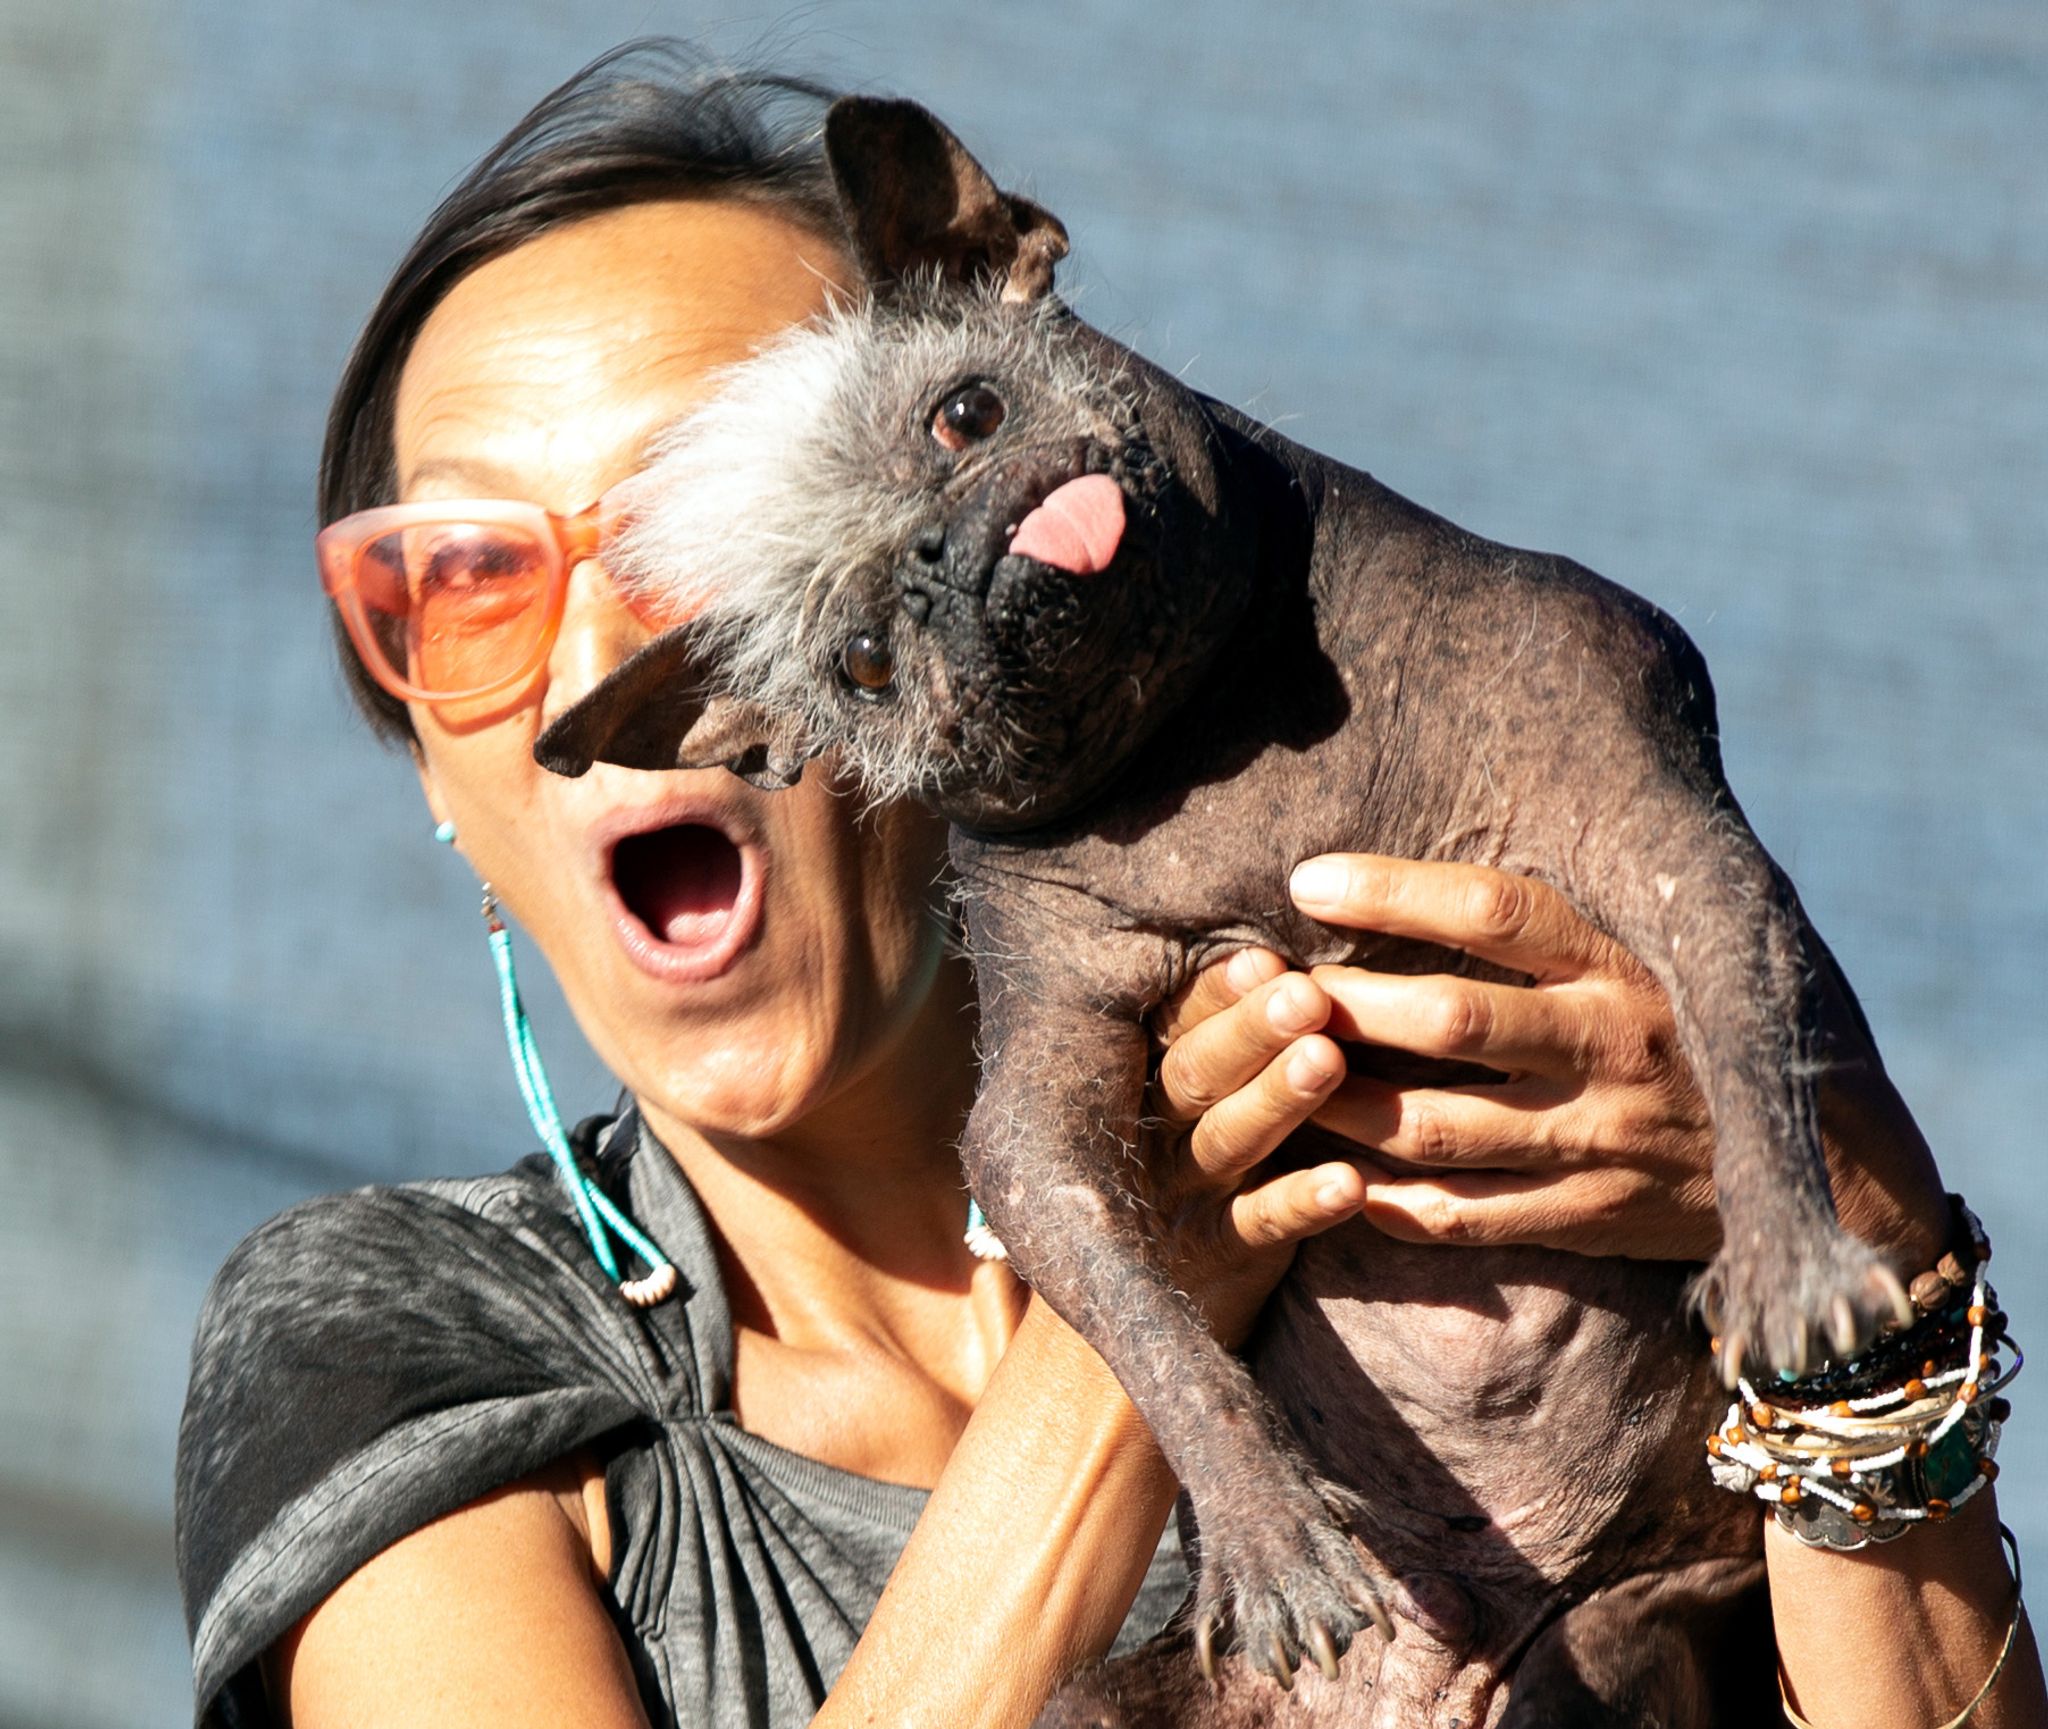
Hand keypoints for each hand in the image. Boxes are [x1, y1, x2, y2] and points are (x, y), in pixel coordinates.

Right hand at [1143, 950, 1368, 1345]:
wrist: (1154, 1304)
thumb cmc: (1204, 1160)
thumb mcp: (1203, 1090)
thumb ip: (1235, 1029)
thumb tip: (1304, 952)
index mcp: (1151, 1075)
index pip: (1178, 1024)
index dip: (1219, 993)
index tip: (1267, 961)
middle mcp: (1155, 1131)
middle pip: (1195, 1075)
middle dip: (1251, 1033)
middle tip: (1307, 997)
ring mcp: (1183, 1196)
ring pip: (1226, 1142)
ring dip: (1276, 1101)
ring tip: (1327, 1062)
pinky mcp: (1216, 1257)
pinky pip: (1259, 1225)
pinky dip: (1302, 1202)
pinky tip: (1351, 1183)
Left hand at [1279, 853, 1946, 1268]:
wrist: (1830, 1169)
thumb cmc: (1712, 1024)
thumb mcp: (1675, 941)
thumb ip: (1575, 909)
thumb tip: (1470, 821)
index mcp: (1626, 962)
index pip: (1495, 910)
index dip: (1393, 891)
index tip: (1306, 881)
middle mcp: (1613, 1045)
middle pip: (1450, 1020)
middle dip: (1346, 1006)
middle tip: (1267, 991)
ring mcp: (1601, 1140)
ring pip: (1439, 1125)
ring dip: (1342, 1106)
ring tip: (1275, 1078)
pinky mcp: (1592, 1219)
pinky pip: (1468, 1216)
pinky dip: (1389, 1202)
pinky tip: (1330, 1179)